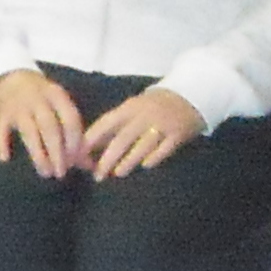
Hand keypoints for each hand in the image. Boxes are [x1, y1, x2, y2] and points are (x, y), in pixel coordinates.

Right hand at [0, 69, 85, 178]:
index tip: (76, 161)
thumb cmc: (42, 98)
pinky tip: (4, 159)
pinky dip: (1, 143)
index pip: (70, 119)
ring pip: (29, 131)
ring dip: (38, 154)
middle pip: (50, 127)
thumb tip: (89, 165)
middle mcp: (38, 99)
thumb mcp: (59, 106)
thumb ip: (73, 132)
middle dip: (57, 152)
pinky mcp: (1, 114)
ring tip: (45, 172)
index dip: (75, 141)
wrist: (10, 78)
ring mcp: (18, 106)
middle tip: (61, 173)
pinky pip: (0, 130)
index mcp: (57, 95)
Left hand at [82, 85, 203, 178]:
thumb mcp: (133, 109)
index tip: (80, 155)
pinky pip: (164, 148)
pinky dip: (154, 158)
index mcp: (130, 107)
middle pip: (122, 138)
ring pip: (142, 145)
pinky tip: (145, 166)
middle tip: (98, 174)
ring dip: (128, 161)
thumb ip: (115, 126)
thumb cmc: (153, 106)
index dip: (92, 140)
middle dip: (108, 158)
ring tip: (118, 173)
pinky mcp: (177, 134)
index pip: (106, 123)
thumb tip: (91, 147)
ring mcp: (162, 125)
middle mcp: (144, 115)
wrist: (190, 96)